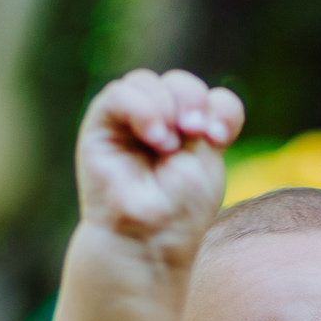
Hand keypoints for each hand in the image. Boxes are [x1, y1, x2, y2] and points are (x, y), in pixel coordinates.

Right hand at [75, 67, 243, 258]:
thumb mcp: (207, 161)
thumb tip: (194, 97)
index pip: (212, 99)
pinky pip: (118, 93)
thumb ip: (208, 119)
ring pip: (146, 82)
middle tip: (195, 131)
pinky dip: (140, 107)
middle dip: (191, 99)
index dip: (220, 109)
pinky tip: (153, 135)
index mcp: (191, 136)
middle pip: (179, 83)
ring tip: (167, 145)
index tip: (219, 137)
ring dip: (165, 105)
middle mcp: (160, 126)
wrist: (147, 239)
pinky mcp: (100, 127)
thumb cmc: (179, 211)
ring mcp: (129, 125)